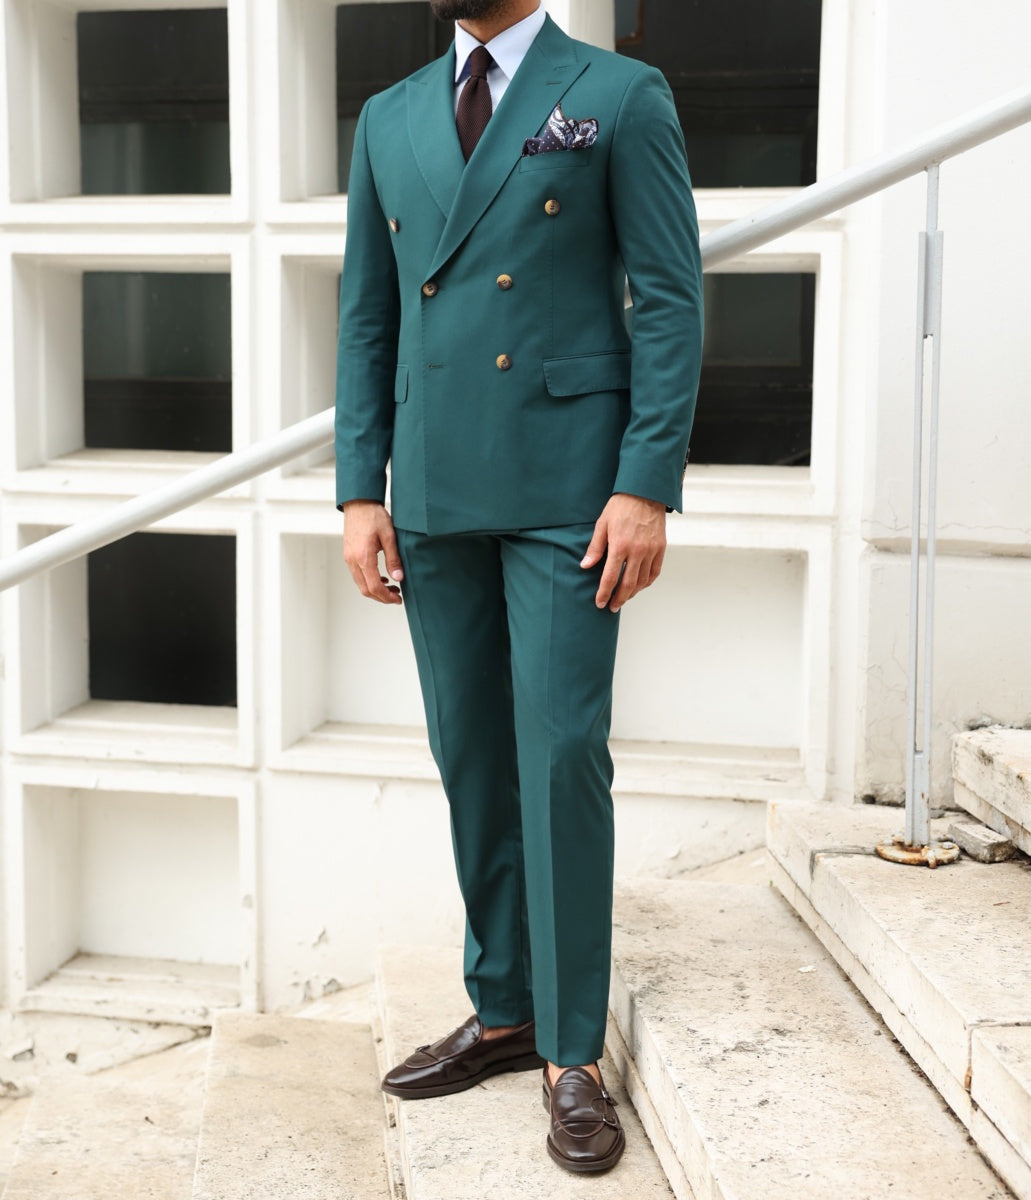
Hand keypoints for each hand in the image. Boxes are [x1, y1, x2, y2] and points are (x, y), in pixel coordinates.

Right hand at [342, 500, 403, 604]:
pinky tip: (381, 577)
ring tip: (391, 588)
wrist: (359, 503)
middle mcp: (353, 560)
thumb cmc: (373, 516)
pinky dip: (369, 581)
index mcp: (363, 557)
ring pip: (360, 584)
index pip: (374, 586)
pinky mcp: (348, 555)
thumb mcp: (389, 536)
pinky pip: (357, 575)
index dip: (386, 597)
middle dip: (381, 597)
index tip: (398, 599)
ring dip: (375, 590)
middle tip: (396, 597)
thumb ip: (393, 559)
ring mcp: (349, 558)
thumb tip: (398, 578)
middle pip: (365, 589)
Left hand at [580, 493, 666, 611]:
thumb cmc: (621, 506)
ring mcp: (651, 550)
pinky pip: (655, 572)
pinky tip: (639, 586)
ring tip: (624, 598)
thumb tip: (585, 566)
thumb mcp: (602, 524)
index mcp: (620, 545)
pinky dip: (647, 582)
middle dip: (619, 599)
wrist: (644, 493)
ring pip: (642, 580)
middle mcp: (637, 550)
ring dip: (633, 593)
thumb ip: (595, 548)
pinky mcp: (660, 548)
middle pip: (628, 584)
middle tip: (612, 607)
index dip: (604, 593)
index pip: (610, 577)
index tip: (600, 603)